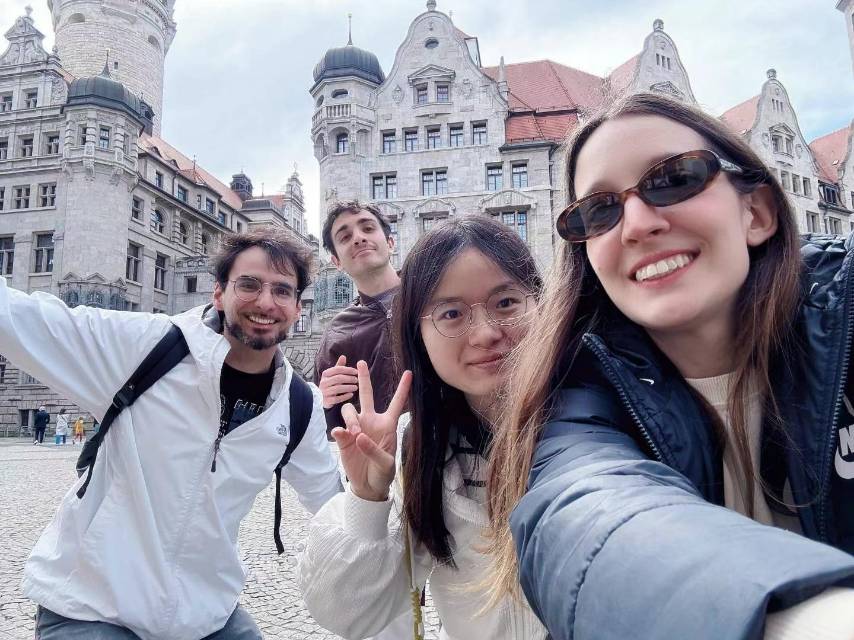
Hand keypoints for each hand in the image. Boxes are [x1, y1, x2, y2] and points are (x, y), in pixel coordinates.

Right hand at [318, 355, 357, 408]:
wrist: (322, 398)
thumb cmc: (331, 384)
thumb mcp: (333, 375)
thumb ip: (339, 366)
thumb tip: (343, 356)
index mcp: (325, 374)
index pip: (338, 369)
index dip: (348, 370)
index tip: (357, 372)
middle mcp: (323, 382)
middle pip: (339, 378)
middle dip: (349, 378)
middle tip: (357, 380)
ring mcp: (324, 392)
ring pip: (338, 388)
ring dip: (349, 387)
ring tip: (356, 387)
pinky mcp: (326, 401)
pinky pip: (337, 398)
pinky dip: (345, 396)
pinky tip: (351, 394)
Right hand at [331, 361, 411, 501]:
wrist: (368, 486)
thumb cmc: (383, 473)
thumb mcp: (385, 464)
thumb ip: (374, 450)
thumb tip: (358, 436)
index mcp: (387, 425)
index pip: (396, 403)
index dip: (402, 389)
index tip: (409, 373)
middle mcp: (371, 422)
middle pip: (366, 395)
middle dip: (364, 379)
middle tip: (360, 363)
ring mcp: (356, 428)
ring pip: (349, 410)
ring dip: (351, 418)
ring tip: (355, 434)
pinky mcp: (344, 438)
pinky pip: (338, 428)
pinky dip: (339, 430)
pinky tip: (342, 436)